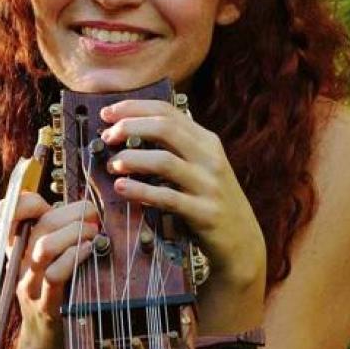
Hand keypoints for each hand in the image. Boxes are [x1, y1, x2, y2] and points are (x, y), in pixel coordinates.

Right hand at [0, 191, 101, 348]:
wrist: (43, 342)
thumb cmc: (55, 292)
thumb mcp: (49, 258)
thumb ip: (57, 232)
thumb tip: (85, 205)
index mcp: (17, 246)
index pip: (6, 211)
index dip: (24, 197)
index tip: (49, 198)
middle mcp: (18, 262)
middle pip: (38, 224)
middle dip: (70, 212)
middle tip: (93, 214)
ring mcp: (29, 284)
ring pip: (43, 247)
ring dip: (73, 233)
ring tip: (93, 233)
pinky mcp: (45, 304)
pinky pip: (55, 275)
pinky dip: (75, 257)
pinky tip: (90, 250)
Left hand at [99, 99, 266, 289]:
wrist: (242, 240)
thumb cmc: (211, 200)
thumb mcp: (201, 166)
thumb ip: (175, 147)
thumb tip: (131, 130)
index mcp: (207, 141)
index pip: (167, 111)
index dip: (134, 108)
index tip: (108, 113)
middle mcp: (210, 158)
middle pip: (164, 128)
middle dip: (129, 127)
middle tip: (107, 137)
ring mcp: (208, 185)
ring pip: (164, 161)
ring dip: (132, 159)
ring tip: (112, 164)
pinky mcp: (204, 212)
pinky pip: (167, 198)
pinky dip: (140, 191)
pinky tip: (122, 188)